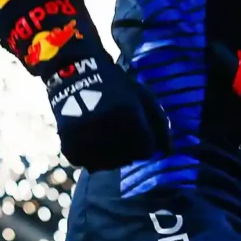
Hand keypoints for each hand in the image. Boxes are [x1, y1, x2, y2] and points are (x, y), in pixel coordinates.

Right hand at [46, 59, 170, 170]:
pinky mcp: (71, 150)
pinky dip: (93, 155)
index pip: (147, 149)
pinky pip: (91, 165)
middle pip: (130, 159)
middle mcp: (106, 131)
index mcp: (128, 116)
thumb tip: (169, 152)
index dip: (145, 139)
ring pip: (111, 165)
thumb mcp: (143, 96)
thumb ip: (160, 124)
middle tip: (118, 126)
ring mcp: (86, 142)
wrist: (73, 75)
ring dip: (113, 153)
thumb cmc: (115, 85)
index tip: (136, 125)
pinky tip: (91, 137)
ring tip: (104, 131)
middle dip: (130, 147)